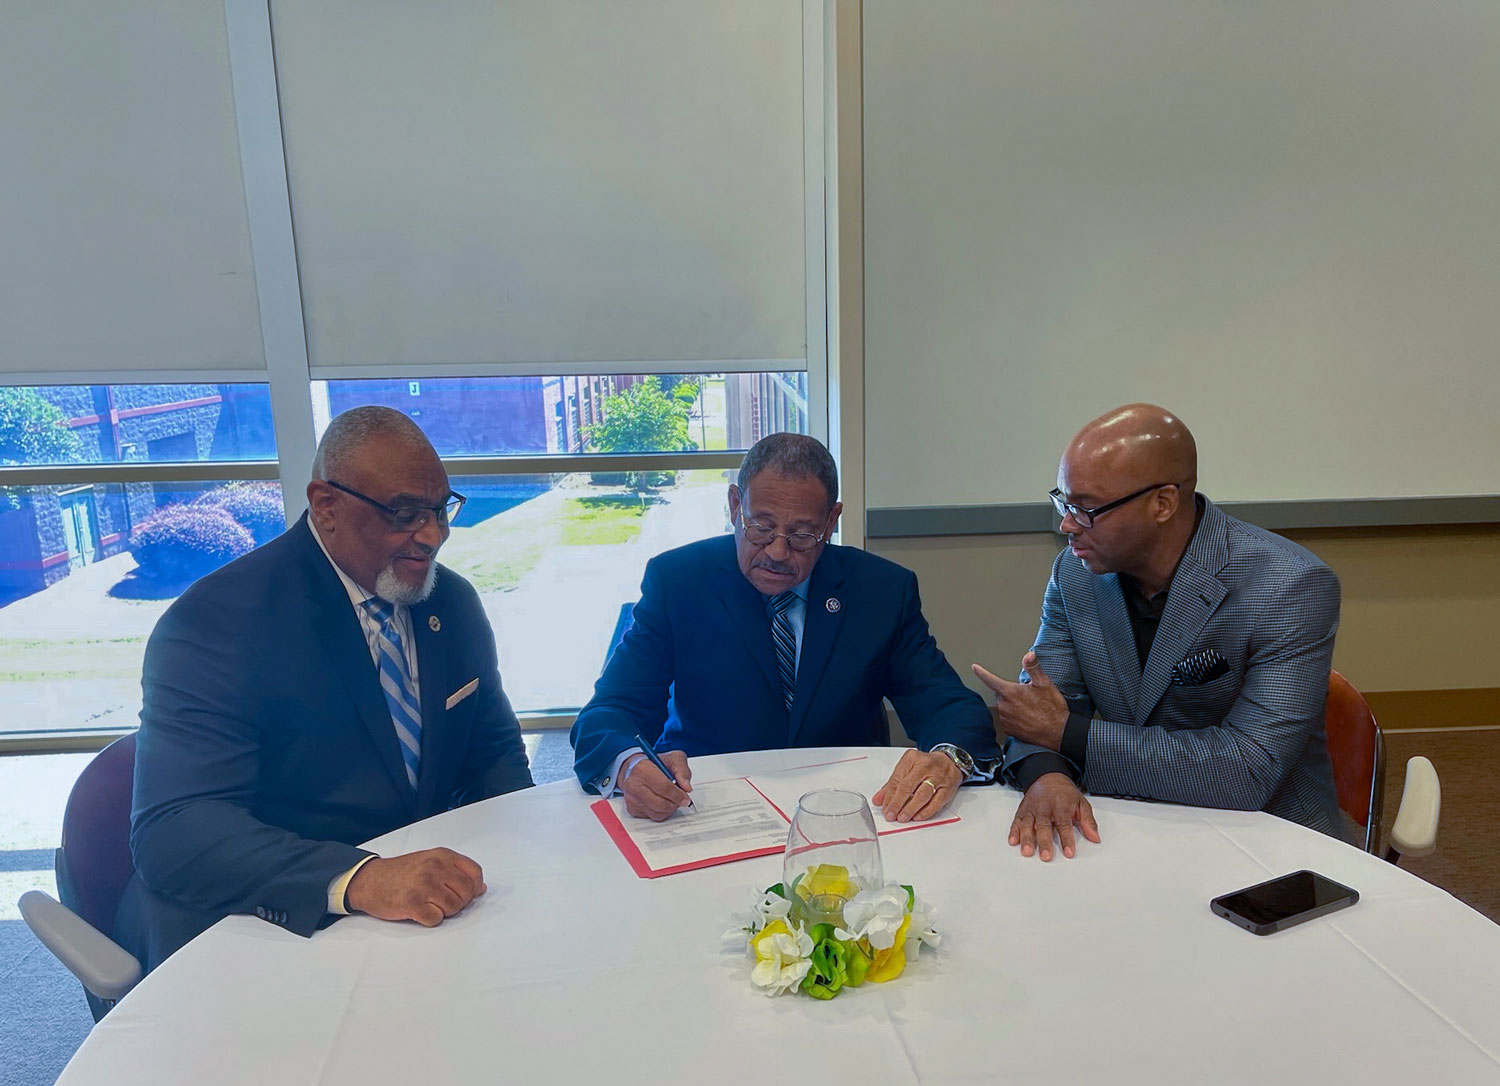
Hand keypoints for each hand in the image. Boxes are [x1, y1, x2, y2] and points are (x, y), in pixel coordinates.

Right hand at [345, 847, 486, 925]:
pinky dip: (431, 919)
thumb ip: (456, 871)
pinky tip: (420, 911)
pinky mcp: (412, 904)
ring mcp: (424, 886)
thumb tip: (481, 888)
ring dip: (445, 911)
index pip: (475, 873)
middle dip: (459, 902)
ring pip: (454, 907)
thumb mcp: (430, 861)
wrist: (369, 880)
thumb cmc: (402, 872)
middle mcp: (435, 868)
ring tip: (430, 904)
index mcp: (442, 855)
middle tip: (444, 901)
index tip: (467, 893)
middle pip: (466, 893)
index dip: (475, 887)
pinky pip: (436, 919)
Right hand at [622, 749, 692, 820]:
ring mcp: (631, 798)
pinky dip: (661, 812)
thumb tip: (686, 787)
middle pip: (661, 804)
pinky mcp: (632, 809)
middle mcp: (633, 784)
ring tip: (671, 799)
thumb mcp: (673, 758)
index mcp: (642, 769)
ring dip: (669, 809)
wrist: (635, 769)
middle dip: (674, 803)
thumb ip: (682, 770)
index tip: (686, 798)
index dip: (678, 795)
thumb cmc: (653, 763)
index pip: (664, 788)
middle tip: (680, 799)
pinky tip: (661, 801)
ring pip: (657, 813)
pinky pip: (652, 817)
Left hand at [873, 748, 962, 822]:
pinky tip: (917, 817)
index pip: (897, 779)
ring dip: (910, 809)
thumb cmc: (926, 765)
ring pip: (922, 795)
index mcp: (912, 759)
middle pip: (908, 787)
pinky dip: (926, 812)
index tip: (884, 807)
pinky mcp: (947, 789)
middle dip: (897, 803)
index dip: (889, 796)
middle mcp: (925, 766)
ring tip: (902, 817)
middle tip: (891, 814)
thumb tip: (879, 800)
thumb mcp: (907, 768)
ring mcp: (938, 777)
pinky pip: (936, 803)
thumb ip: (892, 784)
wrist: (950, 761)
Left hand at [971, 652, 1068, 749]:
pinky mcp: (1008, 730)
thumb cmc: (1052, 708)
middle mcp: (1004, 706)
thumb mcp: (1045, 684)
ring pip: (1004, 707)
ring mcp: (1005, 719)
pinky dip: (1014, 718)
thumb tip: (1029, 655)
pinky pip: (1007, 720)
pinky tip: (1027, 719)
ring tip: (1030, 709)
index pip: (990, 679)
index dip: (981, 672)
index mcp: (1010, 692)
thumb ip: (1033, 668)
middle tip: (1028, 697)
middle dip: (1011, 693)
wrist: (1059, 732)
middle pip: (1001, 694)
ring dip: (1012, 706)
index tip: (975, 668)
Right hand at [1009, 773, 1099, 860]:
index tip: (1069, 852)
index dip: (1067, 839)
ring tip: (1027, 851)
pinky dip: (1014, 831)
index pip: (1064, 824)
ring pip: (1028, 824)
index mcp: (1061, 806)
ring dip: (1026, 838)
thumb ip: (1088, 821)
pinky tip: (1013, 841)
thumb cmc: (1064, 792)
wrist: (1047, 776)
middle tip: (1046, 856)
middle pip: (1044, 826)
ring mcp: (1032, 810)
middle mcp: (1045, 808)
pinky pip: (1016, 821)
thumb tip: (1095, 837)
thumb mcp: (1081, 803)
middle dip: (1044, 842)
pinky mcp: (1022, 811)